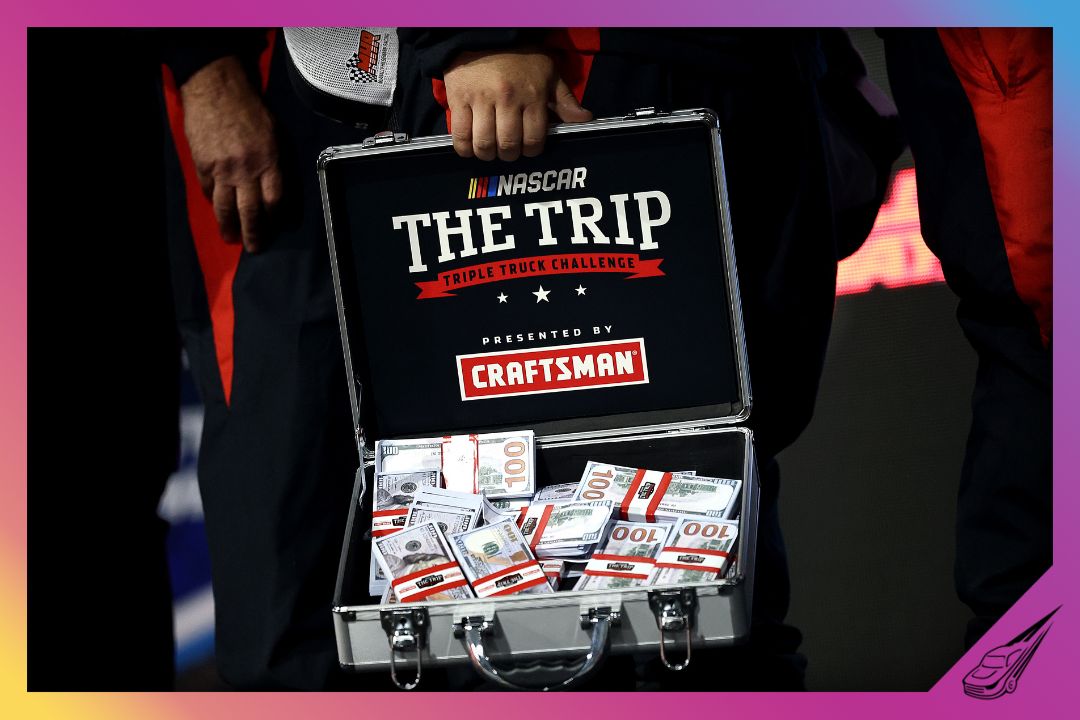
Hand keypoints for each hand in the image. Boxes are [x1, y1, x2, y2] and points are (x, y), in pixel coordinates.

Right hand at [180, 56, 281, 252]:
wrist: (216, 89)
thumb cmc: (250, 109)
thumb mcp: (274, 134)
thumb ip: (274, 163)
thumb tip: (273, 188)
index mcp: (269, 161)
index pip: (274, 200)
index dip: (274, 218)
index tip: (274, 227)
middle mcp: (246, 170)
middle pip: (251, 211)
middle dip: (253, 233)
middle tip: (253, 248)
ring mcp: (222, 169)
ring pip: (225, 207)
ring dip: (229, 226)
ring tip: (231, 238)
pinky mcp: (203, 165)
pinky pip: (208, 191)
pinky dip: (212, 202)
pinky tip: (216, 210)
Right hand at [442, 50, 592, 160]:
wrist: (485, 33)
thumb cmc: (521, 55)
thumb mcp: (548, 73)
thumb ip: (565, 100)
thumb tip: (584, 119)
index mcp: (532, 95)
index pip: (533, 139)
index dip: (531, 150)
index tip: (527, 147)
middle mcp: (507, 99)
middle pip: (508, 145)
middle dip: (509, 155)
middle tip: (508, 151)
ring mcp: (480, 99)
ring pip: (484, 144)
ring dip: (488, 154)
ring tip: (489, 150)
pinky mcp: (458, 99)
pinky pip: (459, 135)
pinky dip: (464, 148)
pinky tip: (470, 147)